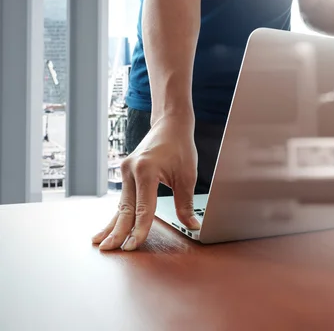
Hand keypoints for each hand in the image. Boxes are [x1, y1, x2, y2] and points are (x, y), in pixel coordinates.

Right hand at [92, 114, 199, 250]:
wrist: (169, 125)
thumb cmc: (180, 147)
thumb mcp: (187, 176)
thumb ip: (186, 203)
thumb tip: (192, 226)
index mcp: (146, 170)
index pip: (143, 207)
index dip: (139, 229)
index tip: (133, 245)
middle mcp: (130, 170)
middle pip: (126, 208)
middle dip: (118, 231)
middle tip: (111, 249)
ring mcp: (125, 171)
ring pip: (120, 205)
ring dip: (112, 225)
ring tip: (101, 243)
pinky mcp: (125, 173)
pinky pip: (122, 198)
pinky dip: (117, 214)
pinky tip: (106, 228)